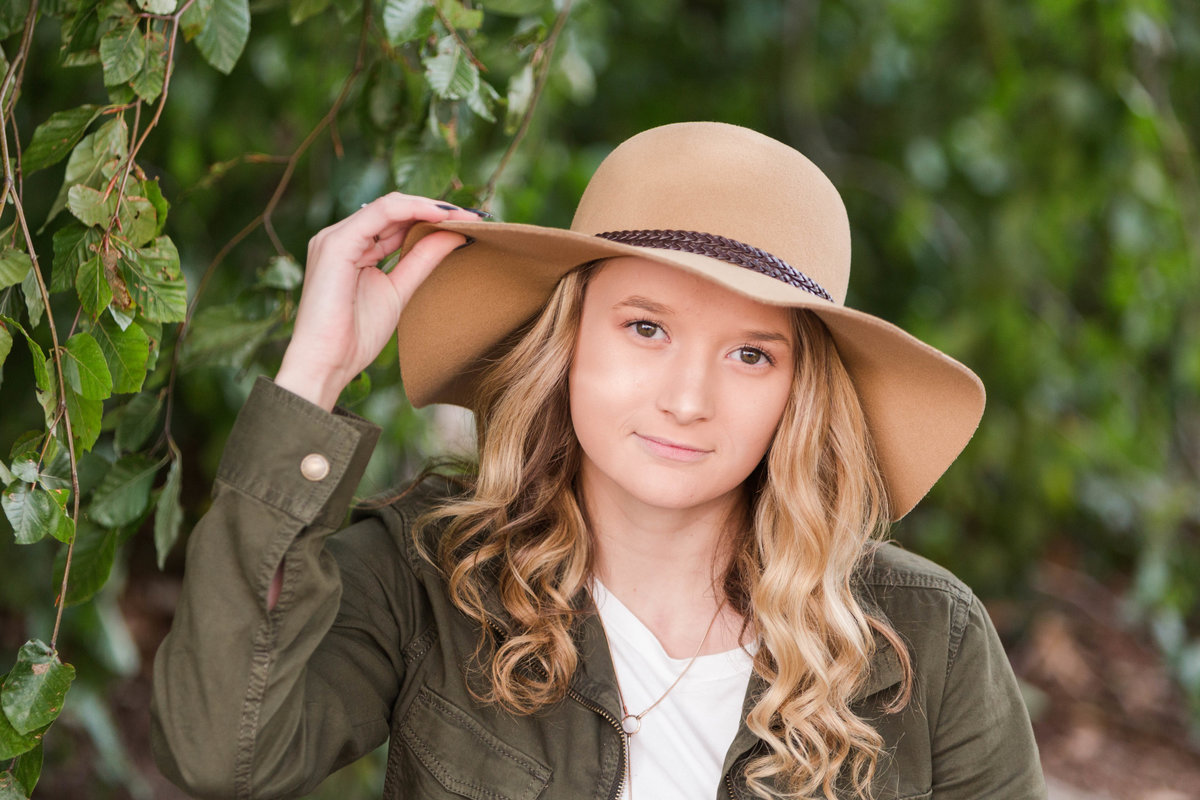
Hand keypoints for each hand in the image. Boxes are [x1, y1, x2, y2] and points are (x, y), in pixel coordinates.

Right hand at [274, 194, 477, 409]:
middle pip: (395, 209)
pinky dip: (414, 210)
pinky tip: (441, 217)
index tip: (470, 224)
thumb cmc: (355, 335)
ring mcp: (336, 237)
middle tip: (475, 217)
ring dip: (430, 207)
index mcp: (352, 248)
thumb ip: (422, 260)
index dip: (432, 218)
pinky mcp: (336, 243)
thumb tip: (454, 236)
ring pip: (390, 205)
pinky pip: (381, 213)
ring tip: (465, 216)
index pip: (396, 221)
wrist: (327, 362)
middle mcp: (341, 236)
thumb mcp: (400, 290)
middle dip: (437, 210)